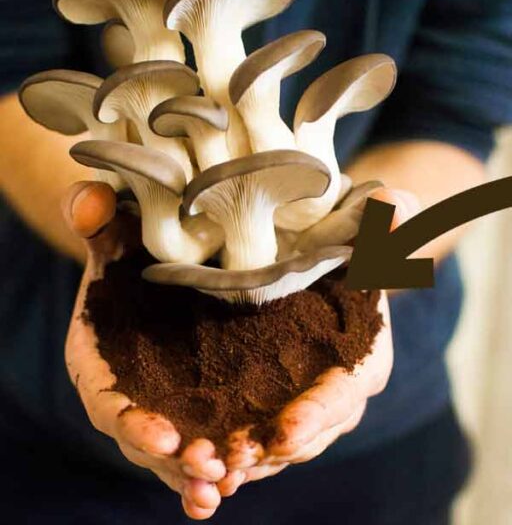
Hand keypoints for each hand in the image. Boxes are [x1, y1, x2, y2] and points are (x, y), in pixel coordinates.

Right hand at [63, 181, 227, 518]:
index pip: (109, 403)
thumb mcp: (123, 233)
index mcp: (98, 363)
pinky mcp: (201, 415)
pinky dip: (223, 470)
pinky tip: (244, 481)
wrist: (165, 267)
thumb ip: (103, 220)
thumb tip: (91, 200)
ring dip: (202, 475)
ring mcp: (166, 412)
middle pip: (147, 442)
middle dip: (177, 461)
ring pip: (180, 456)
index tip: (165, 436)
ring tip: (229, 485)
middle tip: (210, 468)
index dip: (133, 423)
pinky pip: (211, 449)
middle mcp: (129, 397)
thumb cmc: (136, 250)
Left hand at [215, 187, 419, 497]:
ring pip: (278, 449)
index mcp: (367, 355)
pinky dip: (227, 457)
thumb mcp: (373, 216)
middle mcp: (340, 392)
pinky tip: (193, 465)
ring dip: (244, 462)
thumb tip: (396, 211)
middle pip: (311, 435)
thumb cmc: (353, 234)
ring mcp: (304, 407)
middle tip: (230, 460)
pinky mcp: (270, 410)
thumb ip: (391, 213)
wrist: (324, 255)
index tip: (285, 431)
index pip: (348, 393)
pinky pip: (251, 445)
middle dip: (273, 451)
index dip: (319, 414)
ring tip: (204, 468)